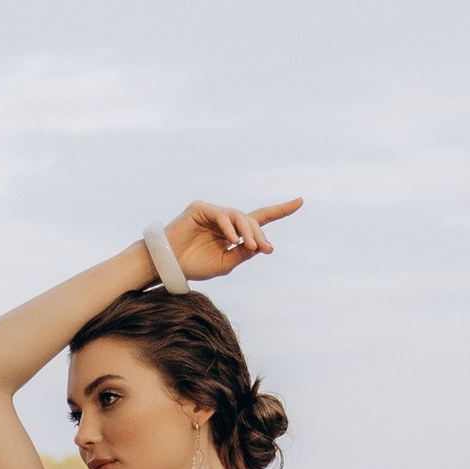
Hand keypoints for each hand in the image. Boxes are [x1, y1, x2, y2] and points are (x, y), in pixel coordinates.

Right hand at [166, 196, 301, 284]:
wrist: (169, 267)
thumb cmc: (194, 266)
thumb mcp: (225, 264)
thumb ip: (243, 254)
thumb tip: (263, 245)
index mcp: (232, 232)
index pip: (259, 219)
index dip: (280, 210)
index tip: (300, 201)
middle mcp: (224, 219)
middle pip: (251, 221)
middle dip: (260, 234)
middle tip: (266, 249)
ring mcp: (212, 212)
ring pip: (238, 216)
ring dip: (248, 231)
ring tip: (251, 246)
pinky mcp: (200, 208)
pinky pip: (221, 215)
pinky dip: (229, 227)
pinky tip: (234, 240)